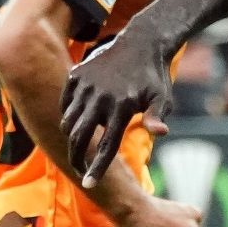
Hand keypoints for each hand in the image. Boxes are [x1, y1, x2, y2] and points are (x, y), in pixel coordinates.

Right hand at [62, 31, 175, 187]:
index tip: (88, 184)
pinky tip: (76, 123)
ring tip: (80, 148)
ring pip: (68, 120)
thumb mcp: (163, 97)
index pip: (106, 146)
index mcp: (121, 106)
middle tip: (79, 171)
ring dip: (72, 138)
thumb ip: (157, 116)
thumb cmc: (155, 77)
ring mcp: (85, 85)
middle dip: (76, 158)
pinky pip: (65, 102)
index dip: (97, 168)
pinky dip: (67, 116)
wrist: (141, 42)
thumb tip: (160, 133)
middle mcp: (99, 96)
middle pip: (79, 137)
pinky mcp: (76, 75)